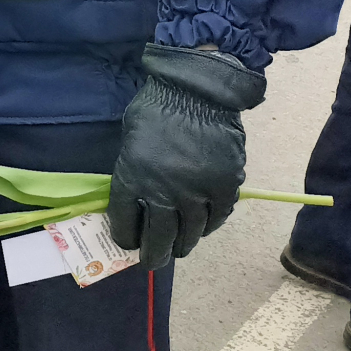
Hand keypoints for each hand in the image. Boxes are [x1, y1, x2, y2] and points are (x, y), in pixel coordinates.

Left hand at [108, 45, 264, 270]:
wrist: (197, 88)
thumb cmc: (156, 107)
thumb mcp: (130, 139)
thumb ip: (132, 172)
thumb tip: (136, 200)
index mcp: (133, 178)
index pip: (125, 225)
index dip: (124, 238)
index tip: (127, 243)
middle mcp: (165, 193)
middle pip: (158, 240)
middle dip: (153, 255)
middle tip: (152, 262)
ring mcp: (198, 193)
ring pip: (191, 234)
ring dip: (182, 245)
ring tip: (178, 249)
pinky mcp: (225, 187)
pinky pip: (217, 218)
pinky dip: (209, 226)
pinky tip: (203, 226)